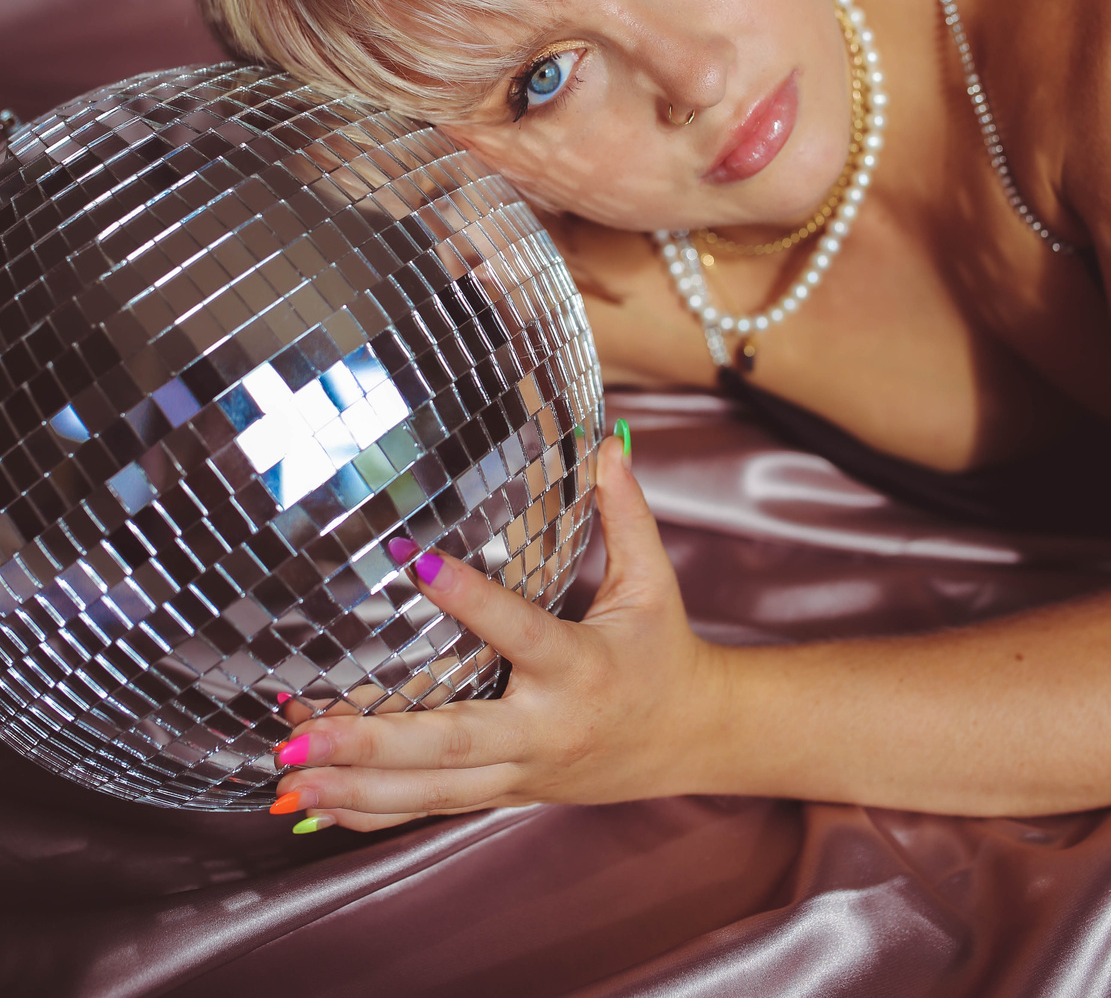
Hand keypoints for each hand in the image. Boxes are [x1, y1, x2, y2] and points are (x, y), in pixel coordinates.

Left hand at [270, 431, 722, 832]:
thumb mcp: (653, 581)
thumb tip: (606, 441)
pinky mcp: (506, 792)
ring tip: (288, 770)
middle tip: (303, 730)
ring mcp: (522, 772)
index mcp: (582, 668)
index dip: (469, 599)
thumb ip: (626, 512)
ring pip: (432, 791)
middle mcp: (546, 730)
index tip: (411, 561)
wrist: (693, 740)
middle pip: (453, 743)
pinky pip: (434, 809)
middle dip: (373, 741)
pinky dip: (373, 812)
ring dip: (355, 785)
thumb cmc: (664, 650)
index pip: (520, 633)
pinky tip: (314, 806)